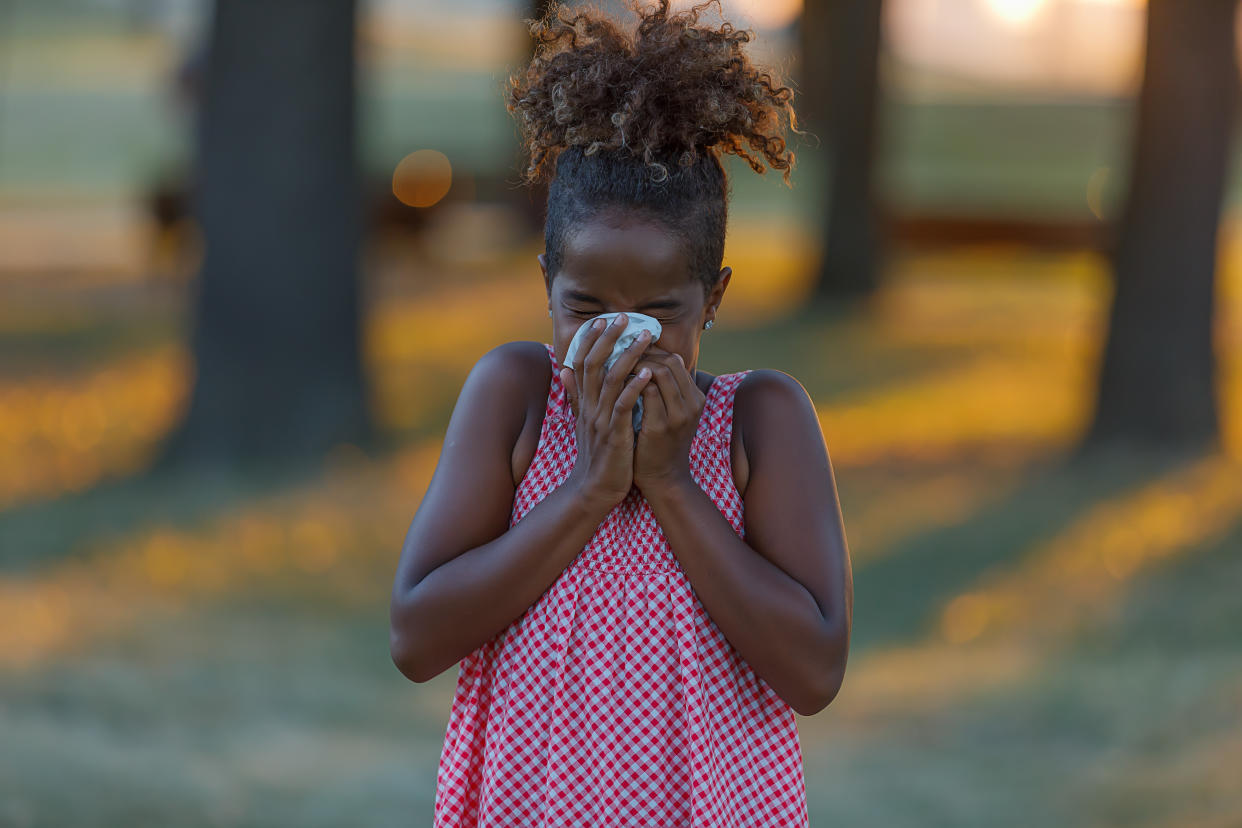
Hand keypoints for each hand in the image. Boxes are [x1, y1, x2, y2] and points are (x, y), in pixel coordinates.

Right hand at [560, 313, 654, 509]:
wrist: (593, 490)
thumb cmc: (596, 456)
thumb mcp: (584, 422)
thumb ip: (576, 395)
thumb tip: (563, 370)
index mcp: (584, 403)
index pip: (582, 363)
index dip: (591, 340)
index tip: (603, 320)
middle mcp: (590, 407)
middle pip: (595, 364)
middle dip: (609, 338)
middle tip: (624, 317)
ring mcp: (601, 420)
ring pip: (612, 379)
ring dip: (628, 355)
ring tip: (645, 337)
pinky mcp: (615, 434)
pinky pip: (624, 406)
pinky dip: (635, 387)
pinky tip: (648, 373)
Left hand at [632, 347, 705, 496]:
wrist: (663, 479)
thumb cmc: (660, 443)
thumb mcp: (670, 414)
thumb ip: (665, 389)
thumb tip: (648, 360)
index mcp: (695, 398)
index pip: (675, 359)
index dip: (651, 351)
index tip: (628, 351)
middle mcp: (692, 403)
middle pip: (670, 361)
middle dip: (643, 354)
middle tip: (620, 355)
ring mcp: (679, 415)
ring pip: (660, 372)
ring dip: (636, 365)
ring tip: (617, 368)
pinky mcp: (661, 426)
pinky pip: (646, 392)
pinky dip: (631, 383)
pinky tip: (616, 385)